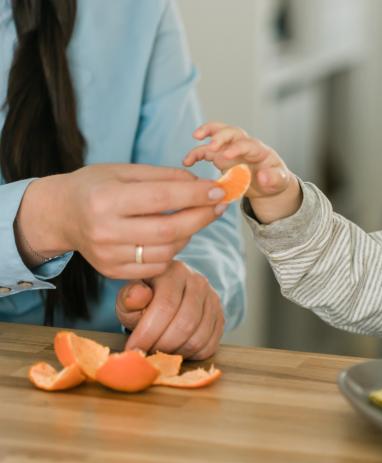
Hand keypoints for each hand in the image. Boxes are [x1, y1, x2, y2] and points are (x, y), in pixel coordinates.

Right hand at [17, 164, 227, 278]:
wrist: (61, 214)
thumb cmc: (96, 187)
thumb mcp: (125, 171)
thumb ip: (164, 177)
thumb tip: (202, 184)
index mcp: (106, 199)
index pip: (162, 198)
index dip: (196, 195)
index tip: (219, 190)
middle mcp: (105, 231)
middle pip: (169, 230)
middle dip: (201, 217)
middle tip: (219, 205)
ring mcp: (108, 256)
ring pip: (167, 251)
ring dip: (189, 234)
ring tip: (192, 218)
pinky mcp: (113, 272)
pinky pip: (157, 266)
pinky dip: (172, 251)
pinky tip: (172, 236)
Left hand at [116, 261, 224, 359]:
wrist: (168, 297)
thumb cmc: (145, 300)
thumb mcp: (129, 298)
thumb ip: (129, 298)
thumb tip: (138, 296)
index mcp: (174, 272)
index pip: (165, 305)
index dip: (148, 332)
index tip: (134, 348)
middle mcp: (198, 282)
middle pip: (185, 323)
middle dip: (163, 346)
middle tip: (147, 354)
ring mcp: (213, 299)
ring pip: (199, 337)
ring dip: (177, 353)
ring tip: (160, 354)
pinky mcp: (221, 317)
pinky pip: (210, 345)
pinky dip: (192, 356)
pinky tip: (176, 352)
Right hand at [183, 122, 301, 223]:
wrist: (268, 183)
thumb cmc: (275, 180)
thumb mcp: (281, 181)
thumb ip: (274, 178)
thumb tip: (263, 176)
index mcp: (259, 150)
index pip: (247, 144)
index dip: (237, 148)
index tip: (227, 156)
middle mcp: (243, 145)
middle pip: (232, 132)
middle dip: (220, 135)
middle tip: (211, 145)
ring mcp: (231, 149)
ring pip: (218, 134)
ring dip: (206, 133)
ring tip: (195, 138)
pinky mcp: (221, 157)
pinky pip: (207, 151)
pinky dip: (196, 153)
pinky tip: (187, 162)